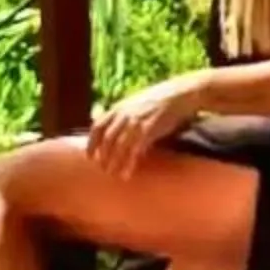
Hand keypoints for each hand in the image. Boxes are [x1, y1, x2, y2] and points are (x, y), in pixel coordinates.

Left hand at [88, 74, 202, 177]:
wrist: (180, 93)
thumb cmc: (159, 100)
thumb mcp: (135, 104)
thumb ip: (124, 115)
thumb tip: (115, 131)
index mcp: (118, 107)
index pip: (97, 126)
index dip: (92, 143)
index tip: (90, 156)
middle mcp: (123, 114)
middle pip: (106, 139)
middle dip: (103, 156)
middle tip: (104, 170)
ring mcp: (135, 121)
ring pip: (118, 146)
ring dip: (114, 162)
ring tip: (114, 175)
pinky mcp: (148, 128)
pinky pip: (133, 149)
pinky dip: (128, 163)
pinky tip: (127, 173)